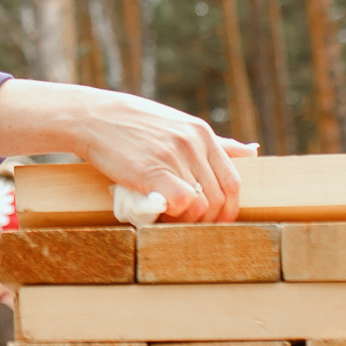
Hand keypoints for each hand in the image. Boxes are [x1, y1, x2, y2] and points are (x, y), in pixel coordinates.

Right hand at [0, 80, 258, 221]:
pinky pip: (183, 202)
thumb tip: (253, 151)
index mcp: (202, 133)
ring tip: (174, 221)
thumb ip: (217, 142)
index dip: (229, 209)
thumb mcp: (179, 125)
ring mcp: (174, 156)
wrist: (92, 118)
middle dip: (211, 220)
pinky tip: (161, 214)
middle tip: (192, 227)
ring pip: (203, 204)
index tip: (215, 221)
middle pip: (221, 197)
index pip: (233, 181)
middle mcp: (193, 143)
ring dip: (191, 221)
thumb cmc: (134, 125)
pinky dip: (176, 216)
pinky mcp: (153, 170)